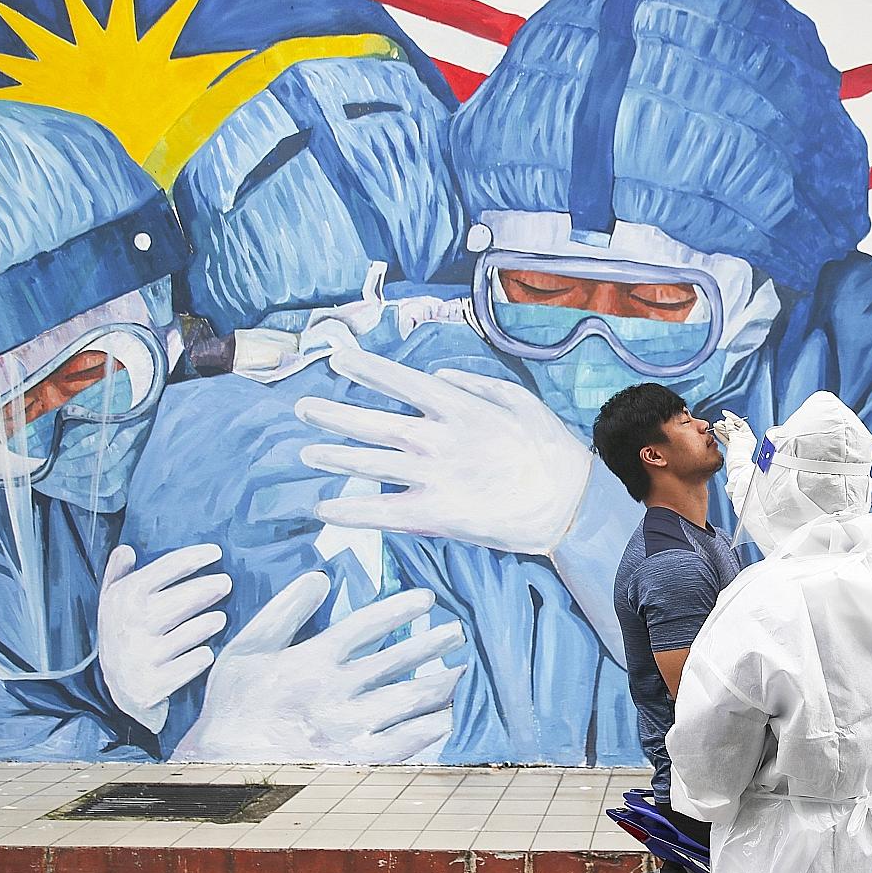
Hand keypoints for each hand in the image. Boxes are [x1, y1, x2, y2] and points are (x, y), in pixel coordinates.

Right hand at [98, 544, 230, 731]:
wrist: (120, 690)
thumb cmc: (125, 633)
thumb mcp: (113, 603)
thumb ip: (118, 574)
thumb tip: (125, 549)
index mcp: (123, 598)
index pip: (164, 569)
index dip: (193, 557)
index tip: (216, 553)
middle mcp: (131, 626)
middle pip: (182, 600)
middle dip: (208, 589)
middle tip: (226, 583)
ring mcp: (142, 656)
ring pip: (191, 633)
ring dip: (209, 623)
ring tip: (219, 619)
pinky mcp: (155, 684)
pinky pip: (192, 664)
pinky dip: (201, 657)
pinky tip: (205, 653)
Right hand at [173, 572, 467, 760]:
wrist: (223, 768)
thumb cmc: (233, 706)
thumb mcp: (246, 650)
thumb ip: (283, 611)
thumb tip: (319, 577)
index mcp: (311, 661)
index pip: (366, 625)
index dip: (400, 608)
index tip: (427, 598)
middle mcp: (336, 691)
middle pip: (398, 660)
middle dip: (433, 642)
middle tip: (458, 631)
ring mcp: (349, 727)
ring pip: (409, 699)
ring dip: (440, 681)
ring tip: (462, 669)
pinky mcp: (356, 760)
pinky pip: (405, 742)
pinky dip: (431, 727)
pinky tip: (448, 716)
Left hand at [295, 341, 593, 554]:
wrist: (568, 502)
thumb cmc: (548, 449)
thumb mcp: (518, 399)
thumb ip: (475, 384)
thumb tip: (439, 376)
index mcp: (456, 407)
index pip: (398, 381)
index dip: (365, 369)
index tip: (337, 358)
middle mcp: (435, 438)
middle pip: (371, 422)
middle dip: (333, 413)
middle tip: (303, 408)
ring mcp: (430, 476)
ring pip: (368, 463)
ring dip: (333, 456)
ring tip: (306, 452)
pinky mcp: (434, 514)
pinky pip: (381, 512)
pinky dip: (350, 510)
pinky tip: (325, 508)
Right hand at [713, 410, 755, 477]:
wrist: (737, 466)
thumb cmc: (739, 453)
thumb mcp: (735, 437)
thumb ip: (730, 428)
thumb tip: (728, 421)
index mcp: (748, 435)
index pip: (740, 423)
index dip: (732, 417)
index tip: (725, 413)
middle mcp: (744, 439)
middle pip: (734, 428)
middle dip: (726, 424)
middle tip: (718, 421)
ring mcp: (738, 444)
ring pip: (729, 434)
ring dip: (722, 429)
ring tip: (715, 425)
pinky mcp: (733, 448)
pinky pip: (727, 439)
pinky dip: (722, 435)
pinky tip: (716, 431)